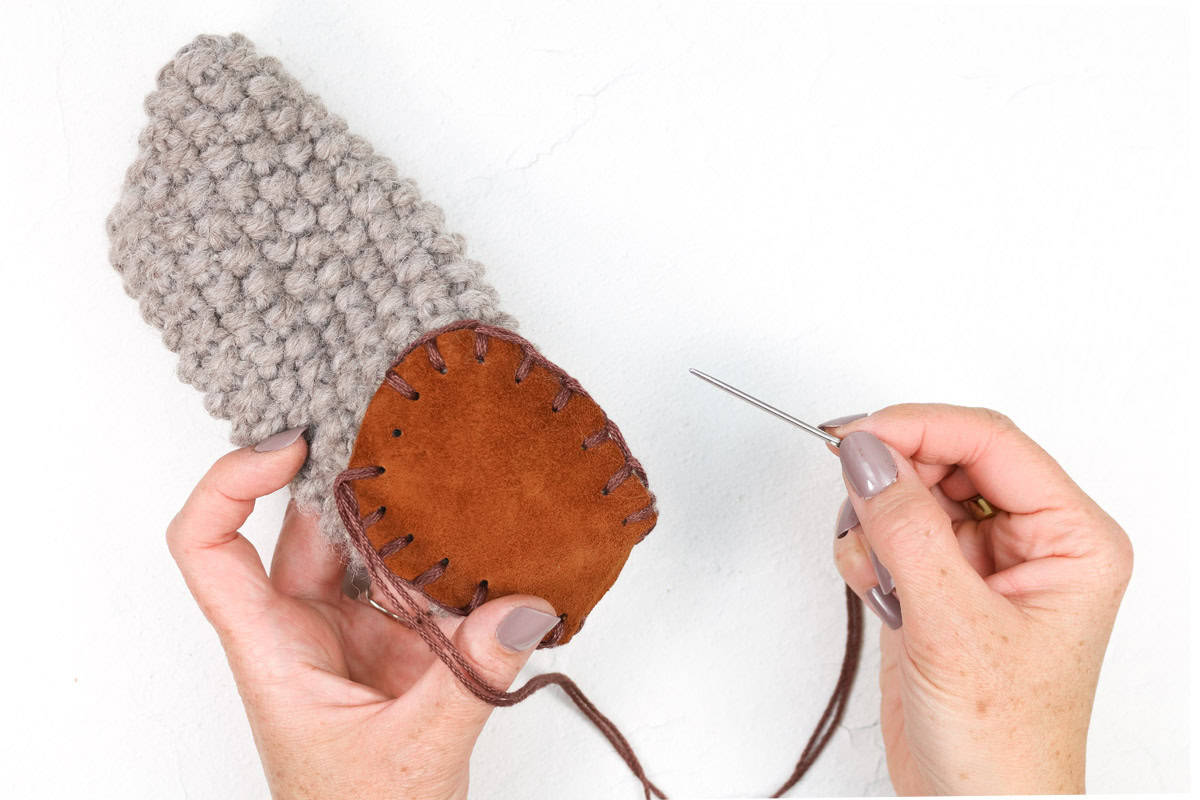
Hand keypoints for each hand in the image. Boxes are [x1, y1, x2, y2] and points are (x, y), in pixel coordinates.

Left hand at [166, 428, 561, 798]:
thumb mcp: (414, 752)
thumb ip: (470, 676)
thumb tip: (525, 605)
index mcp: (272, 647)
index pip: (209, 545)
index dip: (232, 482)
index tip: (291, 445)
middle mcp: (302, 626)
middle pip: (305, 523)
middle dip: (350, 473)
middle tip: (405, 430)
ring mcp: (350, 629)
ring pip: (365, 542)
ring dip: (408, 511)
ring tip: (458, 473)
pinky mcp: (397, 638)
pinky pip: (413, 574)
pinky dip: (446, 550)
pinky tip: (487, 533)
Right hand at [825, 405, 1131, 794]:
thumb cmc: (1003, 741)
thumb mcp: (954, 626)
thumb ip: (907, 529)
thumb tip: (869, 455)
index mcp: (1071, 539)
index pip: (992, 443)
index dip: (921, 427)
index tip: (858, 436)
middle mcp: (1031, 541)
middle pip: (950, 458)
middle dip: (895, 476)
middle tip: (851, 494)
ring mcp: (982, 562)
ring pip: (914, 492)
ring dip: (878, 520)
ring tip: (878, 573)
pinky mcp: (939, 584)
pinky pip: (892, 531)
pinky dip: (867, 551)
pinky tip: (878, 593)